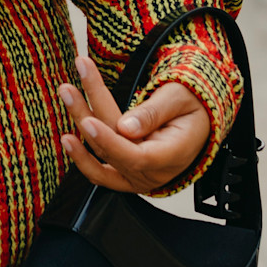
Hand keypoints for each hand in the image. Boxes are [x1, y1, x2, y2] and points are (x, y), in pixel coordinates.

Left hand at [57, 53, 210, 194]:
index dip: (109, 141)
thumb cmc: (193, 108)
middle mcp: (153, 173)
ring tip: (67, 95)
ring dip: (80, 124)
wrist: (199, 122)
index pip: (135, 156)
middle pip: (112, 150)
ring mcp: (137, 177)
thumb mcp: (180, 99)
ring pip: (100, 157)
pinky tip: (68, 136)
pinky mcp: (125, 174)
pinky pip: (100, 171)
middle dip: (86, 116)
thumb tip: (126, 128)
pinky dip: (83, 155)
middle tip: (68, 89)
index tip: (87, 121)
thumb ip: (154, 113)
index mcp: (171, 156)